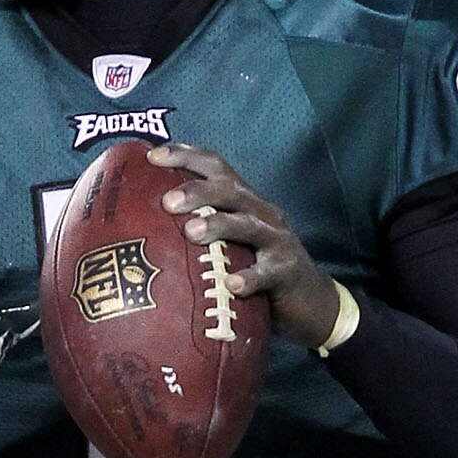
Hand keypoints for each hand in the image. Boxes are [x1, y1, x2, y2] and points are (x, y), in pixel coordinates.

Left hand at [149, 144, 339, 349]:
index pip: (216, 167)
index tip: (151, 156)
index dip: (185, 156)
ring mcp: (277, 241)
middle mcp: (262, 213)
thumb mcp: (232, 244)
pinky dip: (250, 278)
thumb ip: (202, 230)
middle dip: (198, 190)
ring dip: (219, 225)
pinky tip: (231, 285)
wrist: (313, 301)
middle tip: (167, 201)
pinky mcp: (288, 271)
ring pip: (247, 225)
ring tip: (192, 232)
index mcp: (245, 202)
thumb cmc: (259, 269)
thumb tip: (145, 229)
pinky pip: (268, 272)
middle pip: (230, 190)